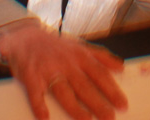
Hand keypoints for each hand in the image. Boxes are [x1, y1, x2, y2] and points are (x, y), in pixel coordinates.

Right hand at [0, 19, 127, 119]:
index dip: (112, 89)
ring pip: (64, 91)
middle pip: (85, 86)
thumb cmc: (58, 46)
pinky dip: (40, 106)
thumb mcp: (81, 46)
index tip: (122, 104)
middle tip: (110, 117)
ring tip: (86, 119)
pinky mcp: (31, 77)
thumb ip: (101, 56)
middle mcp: (67, 63)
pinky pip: (36, 94)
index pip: (100, 74)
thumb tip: (121, 67)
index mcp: (81, 56)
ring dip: (75, 107)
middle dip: (98, 103)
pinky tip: (45, 118)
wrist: (27, 38)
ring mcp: (49, 70)